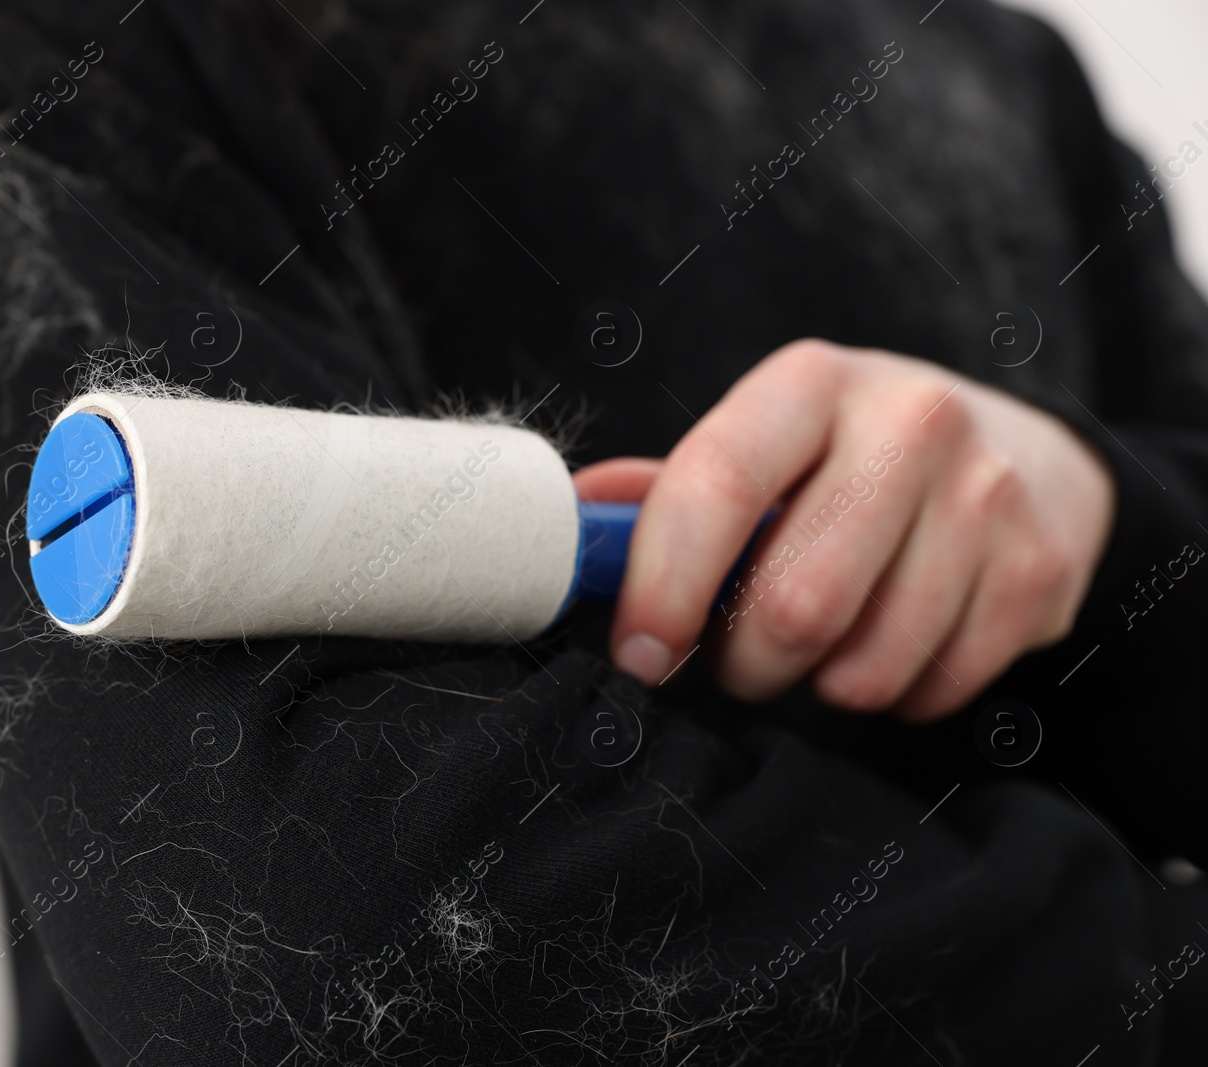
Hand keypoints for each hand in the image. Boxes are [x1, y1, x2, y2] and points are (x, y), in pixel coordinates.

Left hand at [573, 339, 1115, 720]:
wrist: (1027, 460)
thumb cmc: (850, 464)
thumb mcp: (764, 446)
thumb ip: (668, 490)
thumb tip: (571, 521)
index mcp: (810, 384)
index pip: (716, 485)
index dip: (663, 587)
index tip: (639, 654)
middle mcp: (909, 422)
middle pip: (794, 604)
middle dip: (744, 662)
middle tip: (739, 657)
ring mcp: (988, 495)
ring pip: (864, 665)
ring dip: (819, 685)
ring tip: (823, 642)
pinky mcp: (1040, 572)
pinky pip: (930, 691)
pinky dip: (893, 696)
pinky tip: (894, 644)